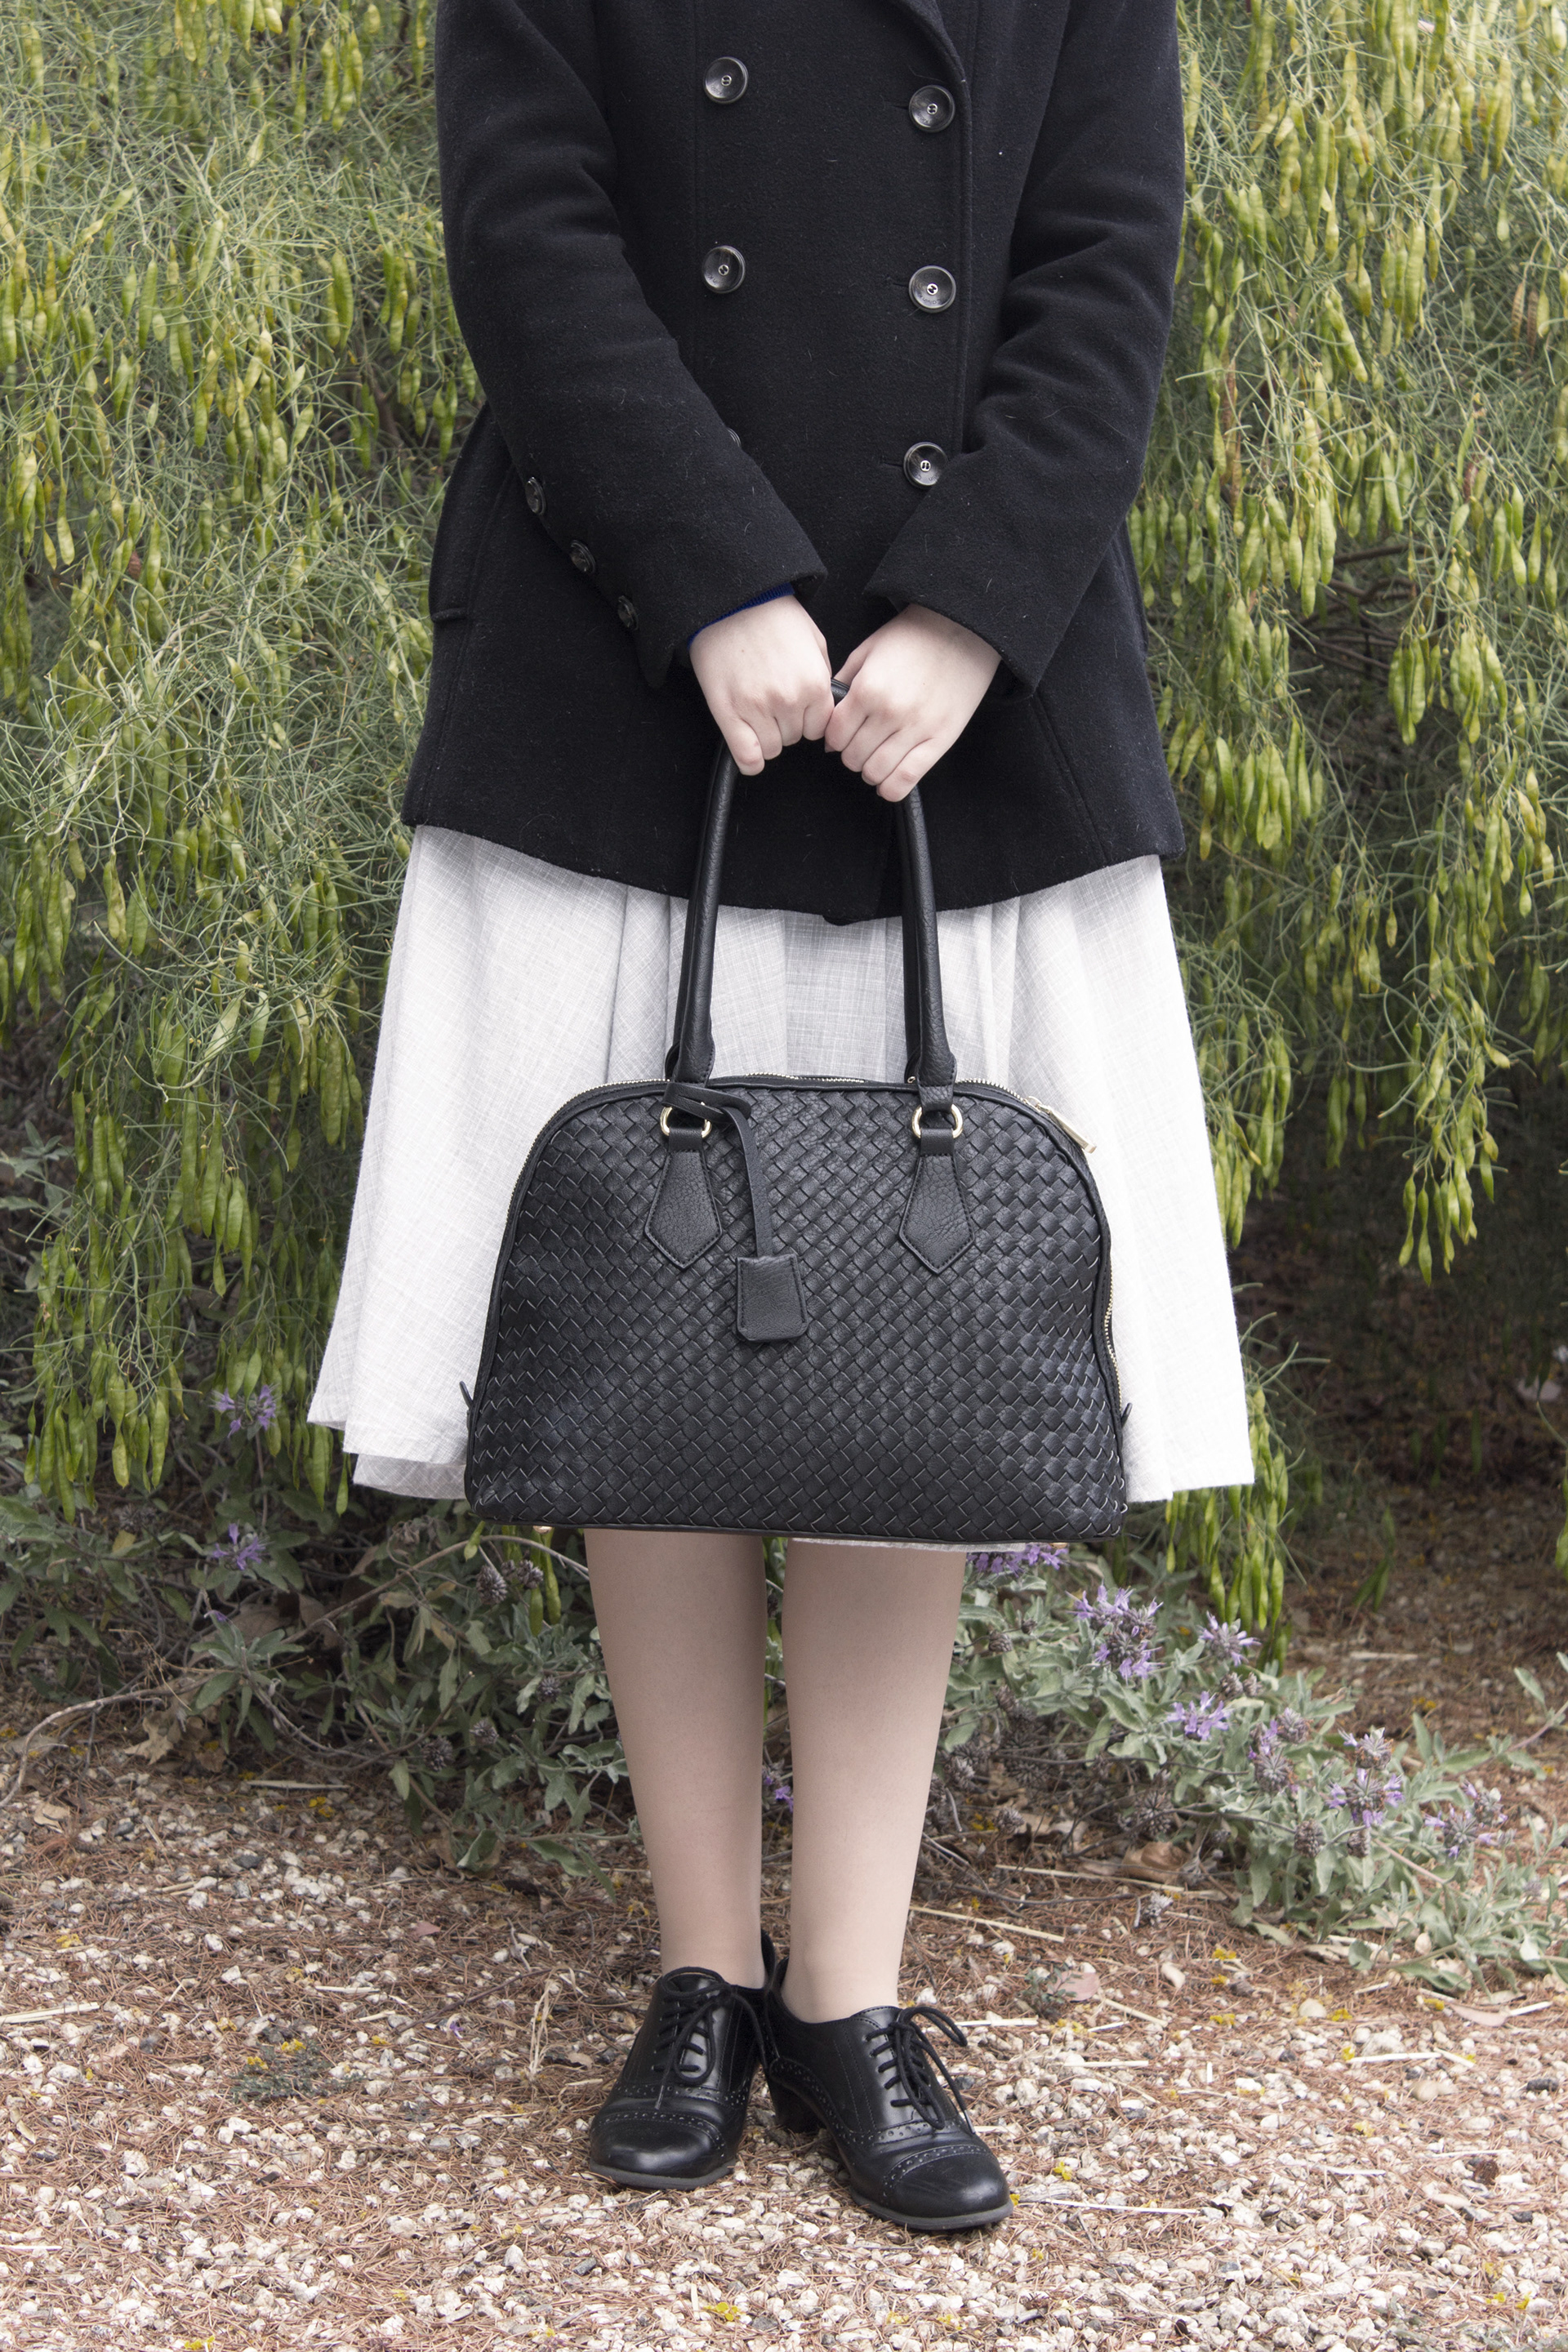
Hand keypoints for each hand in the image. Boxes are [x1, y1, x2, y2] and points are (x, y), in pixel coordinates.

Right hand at [690, 593, 835, 775]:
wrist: (732, 601)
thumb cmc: (772, 616)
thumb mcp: (814, 640)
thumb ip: (822, 676)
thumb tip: (824, 705)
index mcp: (814, 684)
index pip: (819, 729)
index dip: (807, 720)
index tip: (797, 710)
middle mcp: (789, 700)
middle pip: (794, 739)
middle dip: (786, 725)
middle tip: (771, 701)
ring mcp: (757, 708)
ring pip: (771, 749)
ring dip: (765, 736)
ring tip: (756, 712)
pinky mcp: (729, 713)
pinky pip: (747, 756)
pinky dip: (749, 760)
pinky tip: (749, 751)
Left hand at [825, 605, 1002, 800]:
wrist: (961, 629)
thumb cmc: (914, 637)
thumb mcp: (868, 650)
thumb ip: (845, 684)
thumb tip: (830, 726)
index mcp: (867, 689)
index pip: (835, 736)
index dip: (834, 739)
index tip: (842, 735)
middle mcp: (889, 712)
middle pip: (853, 757)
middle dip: (851, 754)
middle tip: (860, 745)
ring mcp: (916, 728)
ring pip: (876, 772)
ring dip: (869, 771)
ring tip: (876, 758)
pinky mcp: (940, 739)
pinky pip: (907, 779)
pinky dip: (891, 788)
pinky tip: (888, 781)